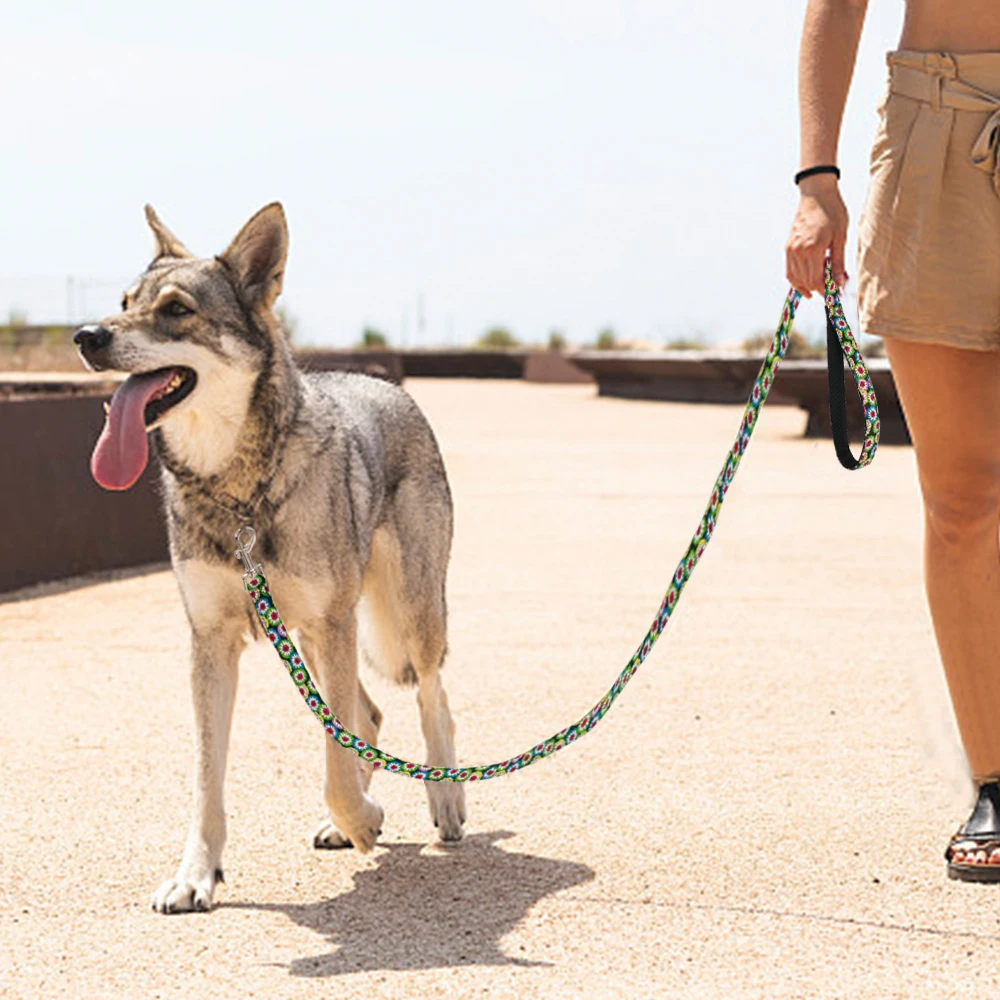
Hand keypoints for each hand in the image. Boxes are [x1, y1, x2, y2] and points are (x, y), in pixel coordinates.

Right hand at [785, 174, 848, 296]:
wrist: (816, 193)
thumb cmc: (831, 210)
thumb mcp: (840, 237)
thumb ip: (838, 262)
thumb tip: (839, 282)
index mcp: (812, 249)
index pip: (816, 280)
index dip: (825, 290)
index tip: (834, 294)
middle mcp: (798, 251)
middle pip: (805, 281)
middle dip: (818, 289)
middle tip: (830, 290)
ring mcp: (790, 249)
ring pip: (795, 278)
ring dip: (806, 286)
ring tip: (818, 288)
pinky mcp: (788, 247)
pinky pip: (789, 270)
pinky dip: (797, 279)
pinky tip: (806, 281)